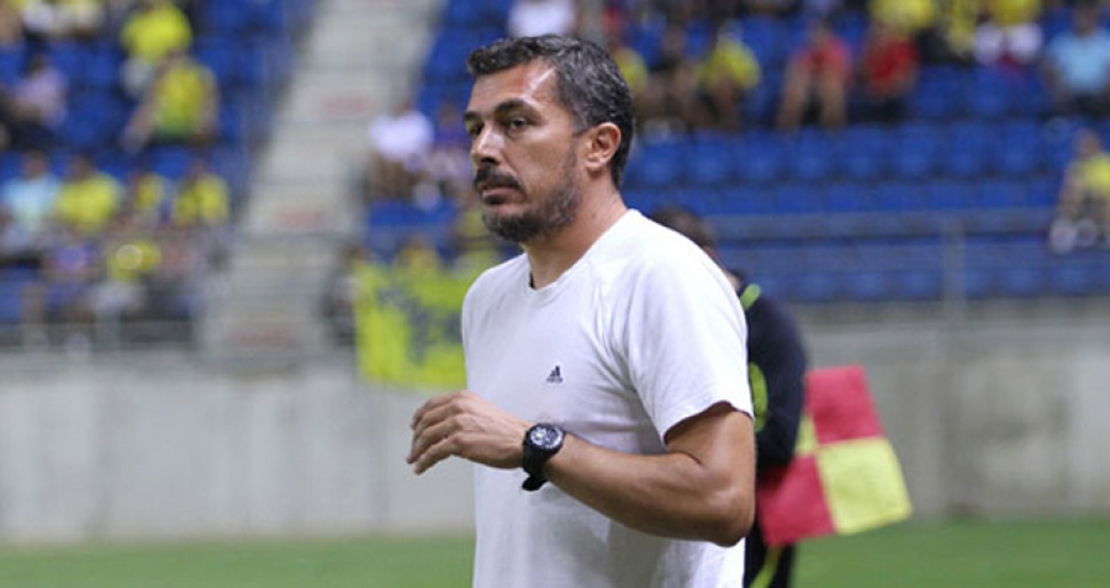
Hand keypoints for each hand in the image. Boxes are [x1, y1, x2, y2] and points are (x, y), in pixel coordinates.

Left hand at [407, 390, 530, 474]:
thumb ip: (463, 413)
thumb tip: (444, 428)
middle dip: (416, 437)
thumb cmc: (506, 431)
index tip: (414, 426)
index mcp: (462, 398)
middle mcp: (457, 407)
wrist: (523, 441)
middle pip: (426, 422)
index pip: (431, 405)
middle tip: (413, 449)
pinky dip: (424, 461)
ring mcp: (457, 424)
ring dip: (417, 451)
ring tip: (414, 460)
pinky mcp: (458, 442)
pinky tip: (421, 467)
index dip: (419, 416)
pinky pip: (433, 453)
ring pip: (426, 438)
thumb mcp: (482, 411)